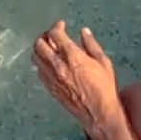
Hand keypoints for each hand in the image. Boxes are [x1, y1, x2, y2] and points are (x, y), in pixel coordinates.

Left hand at [32, 20, 121, 137]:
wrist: (99, 114)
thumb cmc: (105, 87)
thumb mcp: (103, 62)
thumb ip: (91, 44)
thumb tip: (84, 31)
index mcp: (72, 56)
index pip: (54, 34)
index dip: (57, 26)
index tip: (61, 25)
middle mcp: (58, 65)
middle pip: (39, 44)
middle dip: (45, 35)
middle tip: (52, 35)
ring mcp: (52, 78)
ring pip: (35, 57)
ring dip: (40, 49)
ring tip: (48, 48)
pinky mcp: (50, 88)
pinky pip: (39, 72)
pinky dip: (41, 63)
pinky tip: (49, 63)